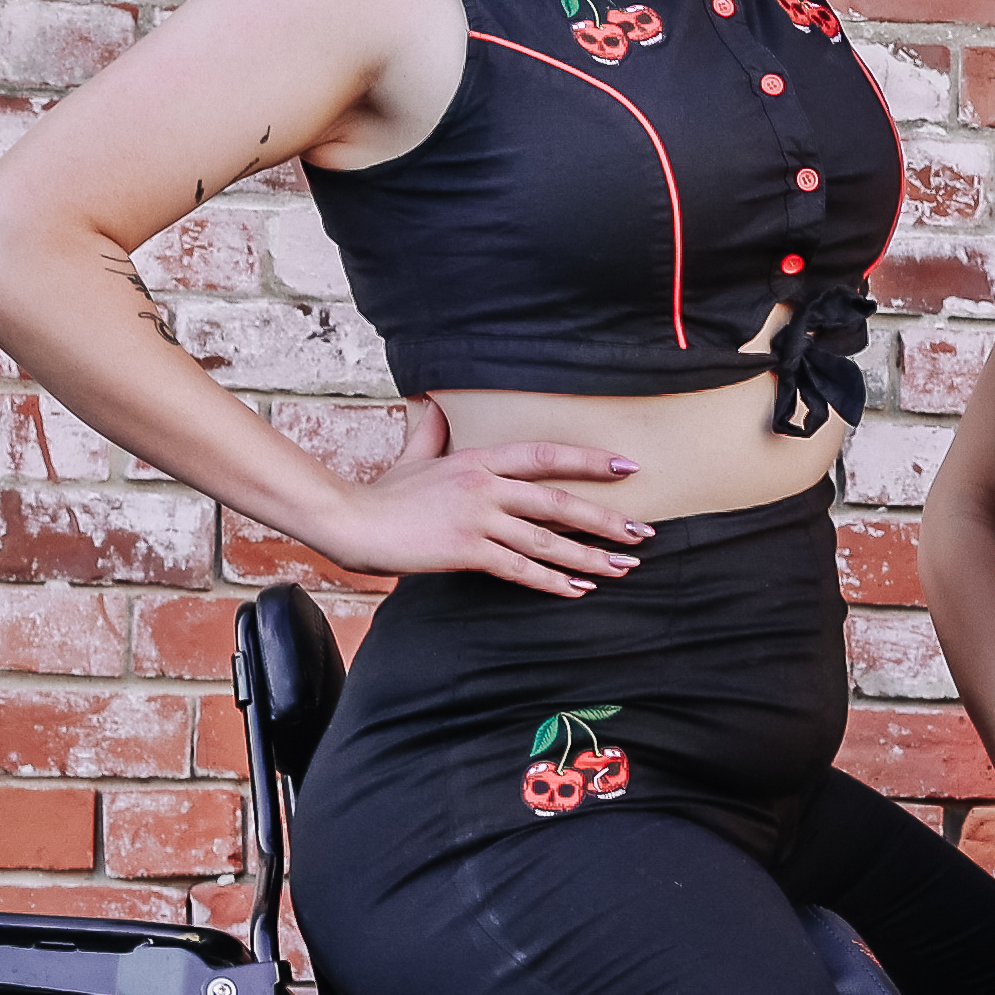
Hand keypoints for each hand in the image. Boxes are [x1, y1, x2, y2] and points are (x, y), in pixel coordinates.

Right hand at [296, 398, 651, 595]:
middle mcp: (485, 485)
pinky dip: (552, 580)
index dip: (589, 461)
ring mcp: (477, 518)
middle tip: (642, 532)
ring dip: (590, 556)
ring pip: (547, 540)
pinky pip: (520, 568)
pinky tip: (578, 588)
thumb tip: (433, 406)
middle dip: (605, 518)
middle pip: (558, 501)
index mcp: (479, 459)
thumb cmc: (383, 494)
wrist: (352, 521)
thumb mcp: (413, 455)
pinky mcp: (466, 550)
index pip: (546, 455)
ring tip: (624, 567)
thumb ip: (431, 432)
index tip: (627, 467)